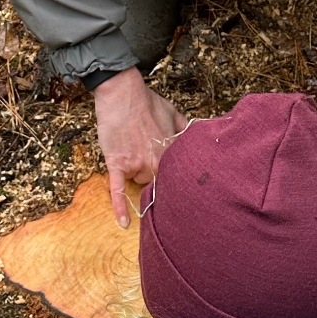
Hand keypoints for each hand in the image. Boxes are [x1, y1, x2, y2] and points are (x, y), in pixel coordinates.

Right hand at [93, 68, 187, 227]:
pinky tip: (124, 223)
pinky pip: (117, 191)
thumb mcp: (174, 112)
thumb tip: (199, 135)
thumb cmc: (146, 102)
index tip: (181, 183)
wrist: (121, 94)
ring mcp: (135, 165)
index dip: (176, 177)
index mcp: (171, 152)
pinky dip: (120, 207)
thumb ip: (186, 128)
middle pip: (158, 180)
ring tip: (133, 150)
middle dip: (156, 172)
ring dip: (138, 173)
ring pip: (140, 181)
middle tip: (152, 162)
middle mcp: (155, 162)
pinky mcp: (117, 165)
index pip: (177, 175)